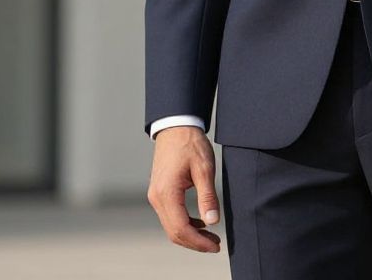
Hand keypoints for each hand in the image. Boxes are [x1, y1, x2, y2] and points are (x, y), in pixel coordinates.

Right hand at [147, 126, 221, 252]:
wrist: (176, 126)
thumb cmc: (190, 143)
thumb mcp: (204, 168)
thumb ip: (207, 196)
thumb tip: (212, 221)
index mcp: (167, 193)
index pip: (181, 229)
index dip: (198, 242)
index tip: (215, 245)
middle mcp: (157, 198)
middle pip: (174, 232)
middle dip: (195, 243)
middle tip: (215, 245)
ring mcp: (156, 196)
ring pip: (171, 226)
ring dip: (190, 235)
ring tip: (211, 237)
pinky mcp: (160, 192)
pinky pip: (170, 216)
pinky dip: (184, 224)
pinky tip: (200, 223)